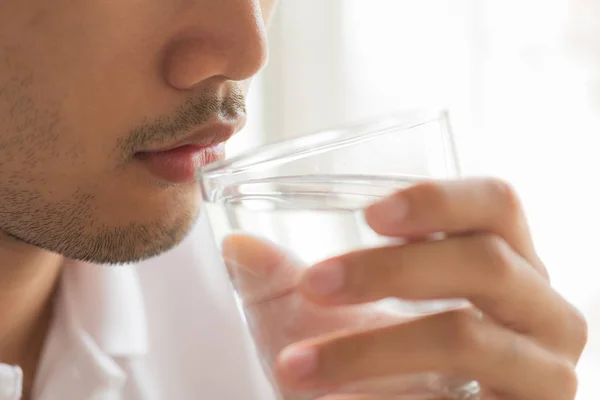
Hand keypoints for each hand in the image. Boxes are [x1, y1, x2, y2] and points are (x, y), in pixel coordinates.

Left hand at [224, 179, 587, 399]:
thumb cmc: (383, 362)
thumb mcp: (335, 315)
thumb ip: (289, 279)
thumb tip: (237, 246)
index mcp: (505, 261)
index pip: (496, 204)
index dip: (440, 200)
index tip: (370, 215)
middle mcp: (540, 308)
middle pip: (486, 262)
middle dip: (389, 270)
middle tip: (314, 282)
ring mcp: (543, 370)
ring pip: (467, 338)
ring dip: (369, 349)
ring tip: (295, 367)